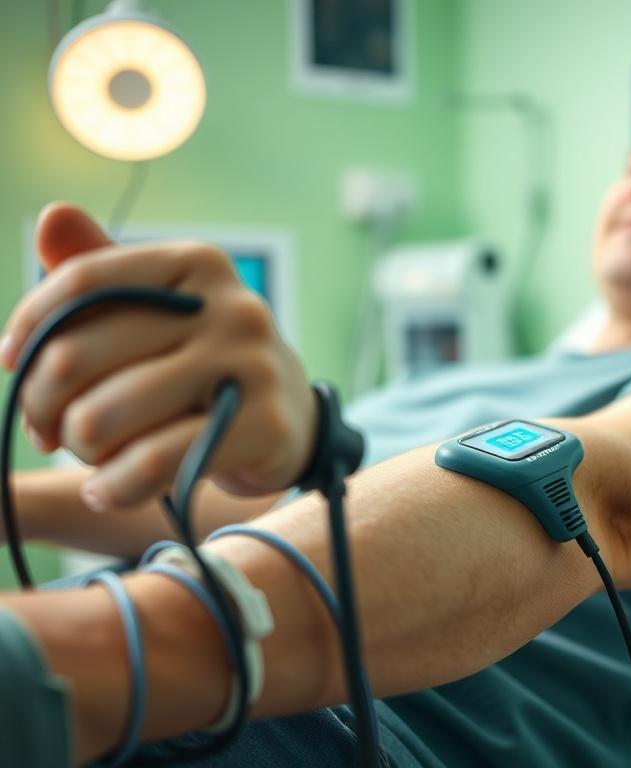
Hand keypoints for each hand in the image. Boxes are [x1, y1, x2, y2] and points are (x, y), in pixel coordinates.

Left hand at [0, 204, 317, 511]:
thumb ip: (102, 274)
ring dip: (78, 449)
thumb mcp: (159, 311)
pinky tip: (107, 489)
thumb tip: (52, 216)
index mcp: (198, 264)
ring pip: (103, 416)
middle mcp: (232, 306)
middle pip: (74, 356)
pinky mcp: (263, 426)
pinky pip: (151, 464)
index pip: (83, 281)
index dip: (28, 326)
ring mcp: (252, 365)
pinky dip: (112, 487)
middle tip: (49, 429)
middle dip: (40, 404)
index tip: (11, 361)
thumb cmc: (204, 360)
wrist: (290, 417)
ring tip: (91, 458)